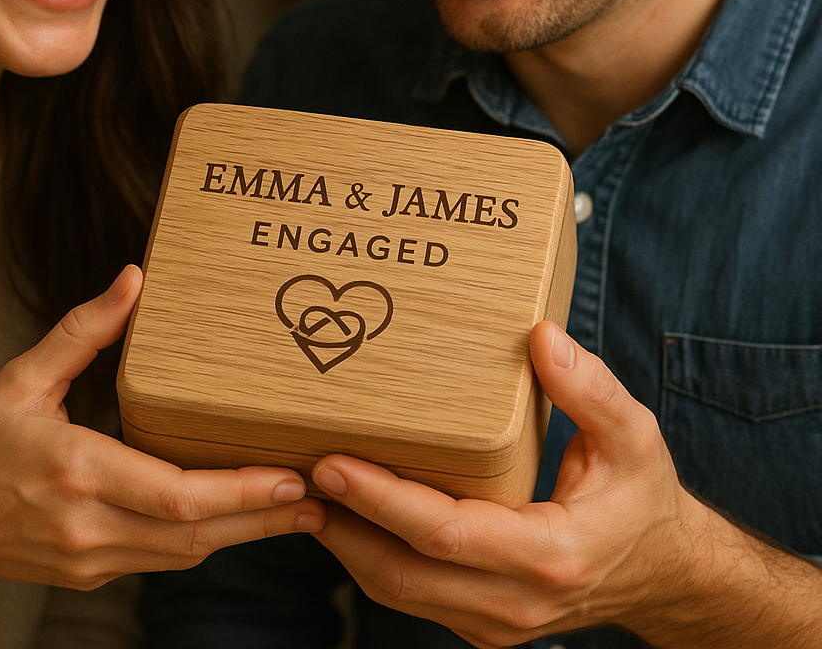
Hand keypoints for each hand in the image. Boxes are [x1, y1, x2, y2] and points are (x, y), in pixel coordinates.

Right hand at [0, 265, 325, 594]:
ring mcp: (91, 559)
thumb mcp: (21, 378)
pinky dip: (206, 540)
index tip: (290, 477)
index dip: (241, 493)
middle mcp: (89, 526)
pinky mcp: (91, 573)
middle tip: (318, 499)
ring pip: (185, 555)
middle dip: (263, 519)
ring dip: (244, 535)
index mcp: (76, 472)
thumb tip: (133, 279)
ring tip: (298, 512)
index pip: (177, 496)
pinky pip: (161, 559)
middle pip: (195, 536)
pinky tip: (238, 519)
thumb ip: (83, 331)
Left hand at [309, 321, 709, 646]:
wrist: (663, 576)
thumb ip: (592, 389)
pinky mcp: (480, 622)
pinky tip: (347, 512)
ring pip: (397, 592)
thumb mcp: (634, 436)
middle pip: (402, 573)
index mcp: (550, 556)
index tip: (331, 462)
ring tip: (305, 487)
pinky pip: (410, 594)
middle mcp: (514, 603)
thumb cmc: (642, 500)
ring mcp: (494, 622)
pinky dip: (371, 555)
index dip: (383, 500)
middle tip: (295, 469)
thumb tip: (542, 337)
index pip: (446, 535)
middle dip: (342, 523)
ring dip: (346, 542)